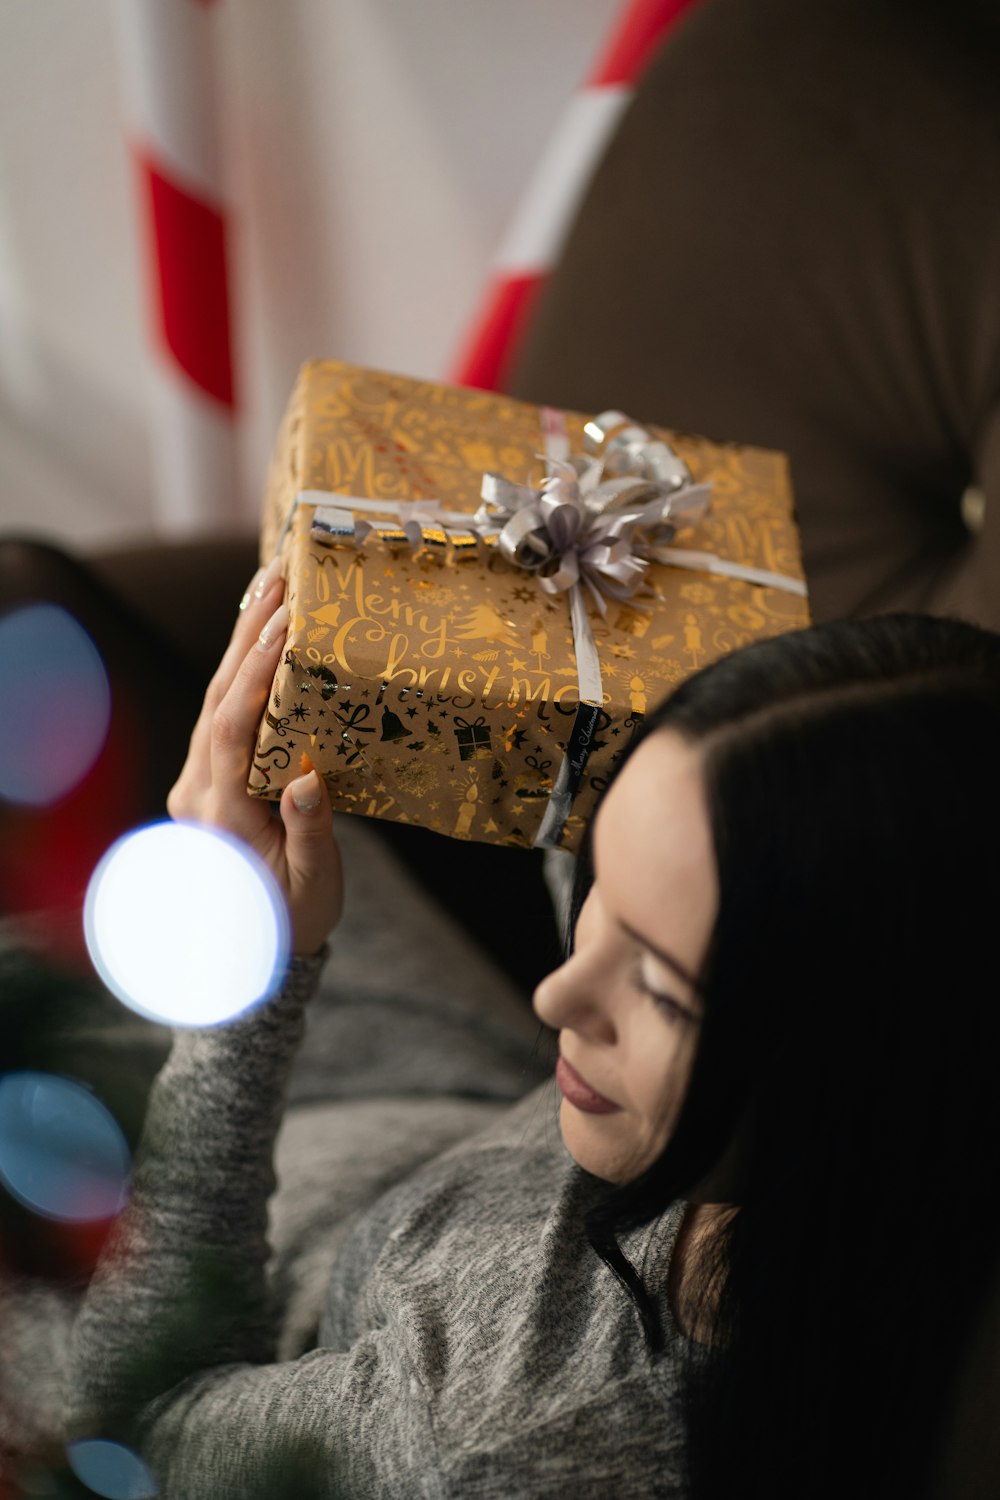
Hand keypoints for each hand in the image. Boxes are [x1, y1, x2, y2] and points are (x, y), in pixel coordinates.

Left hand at [167, 564, 342, 956]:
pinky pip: (223, 713)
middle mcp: (198, 792)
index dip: (255, 676)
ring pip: (216, 699)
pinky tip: (261, 637)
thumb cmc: (292, 920)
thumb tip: (308, 782)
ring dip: (242, 643)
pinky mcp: (210, 778)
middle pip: (216, 700)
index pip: (231, 730)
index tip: (286, 628)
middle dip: (247, 637)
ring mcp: (198, 783)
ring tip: (271, 589)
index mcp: (221, 815)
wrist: (258, 951)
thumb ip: (310, 835)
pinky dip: (241, 670)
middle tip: (278, 580)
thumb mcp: (313, 886)